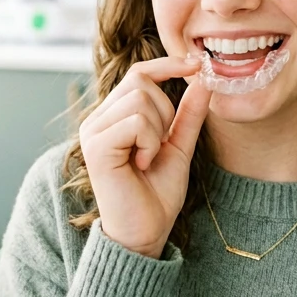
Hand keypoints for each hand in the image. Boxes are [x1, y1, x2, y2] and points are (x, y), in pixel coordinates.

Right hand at [78, 56, 211, 257]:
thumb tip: (203, 79)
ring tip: (148, 159)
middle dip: (164, 111)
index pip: (138, 72)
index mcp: (114, 116)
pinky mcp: (95, 145)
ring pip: (140, 99)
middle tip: (158, 146)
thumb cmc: (156, 194)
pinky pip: (136, 122)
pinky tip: (142, 165)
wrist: (145, 233)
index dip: (167, 64)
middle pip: (141, 81)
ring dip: (158, 131)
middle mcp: (98, 119)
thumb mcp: (179, 147)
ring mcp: (93, 131)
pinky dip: (150, 143)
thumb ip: (188, 114)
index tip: (196, 63)